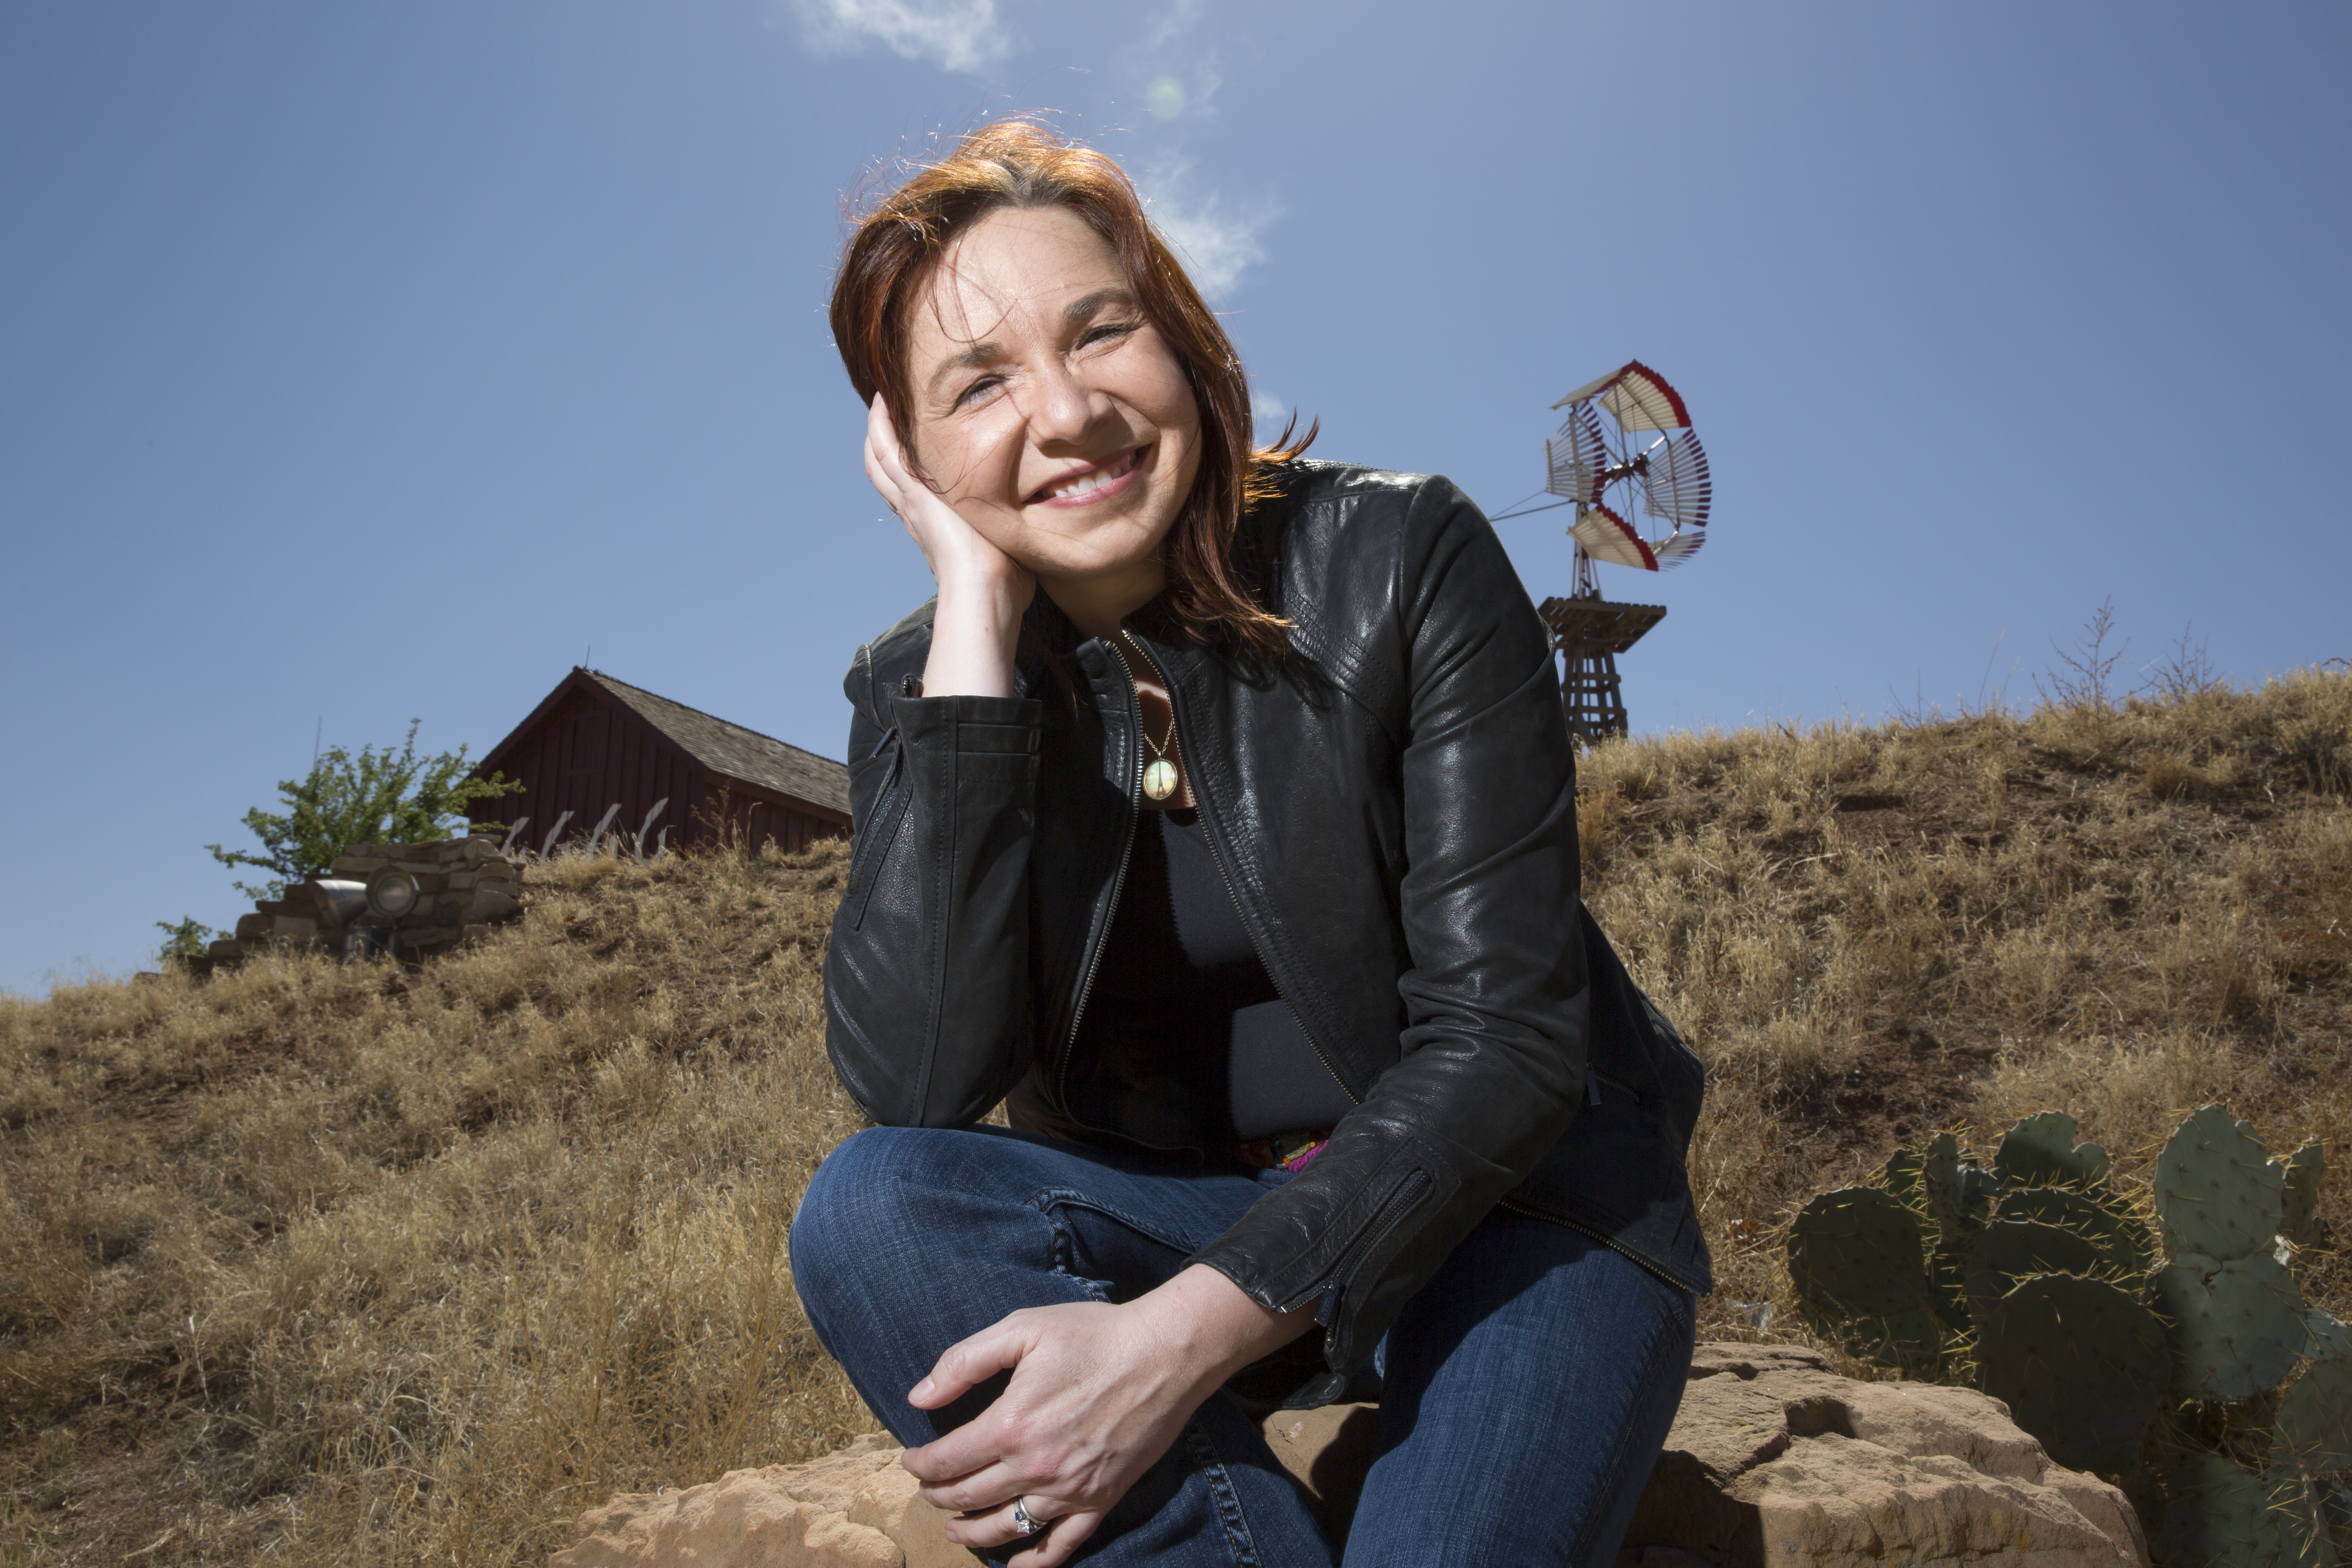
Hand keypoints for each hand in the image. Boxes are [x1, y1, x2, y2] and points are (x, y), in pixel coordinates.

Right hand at [866, 395, 1033, 701]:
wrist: (986, 590)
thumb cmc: (1003, 580)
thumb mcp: (1005, 544)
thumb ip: (1014, 530)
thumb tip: (1041, 529)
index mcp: (935, 522)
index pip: (912, 487)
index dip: (908, 463)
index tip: (912, 439)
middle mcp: (917, 510)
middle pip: (887, 469)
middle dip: (886, 440)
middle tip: (887, 409)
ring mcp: (912, 501)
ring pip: (881, 459)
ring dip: (879, 429)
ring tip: (881, 400)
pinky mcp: (915, 494)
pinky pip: (886, 452)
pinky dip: (880, 427)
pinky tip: (881, 402)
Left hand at [900, 1266, 1312, 1566]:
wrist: (1165, 1352)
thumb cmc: (1094, 1334)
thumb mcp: (1022, 1329)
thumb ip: (964, 1362)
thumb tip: (918, 1396)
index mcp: (1011, 1425)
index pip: (948, 1461)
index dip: (921, 1465)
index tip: (910, 1460)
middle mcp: (1036, 1467)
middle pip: (969, 1497)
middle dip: (939, 1495)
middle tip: (927, 1488)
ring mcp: (1070, 1490)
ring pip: (1007, 1529)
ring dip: (971, 1533)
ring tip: (954, 1528)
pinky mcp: (1101, 1499)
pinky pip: (1061, 1545)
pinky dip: (1032, 1561)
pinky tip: (1014, 1563)